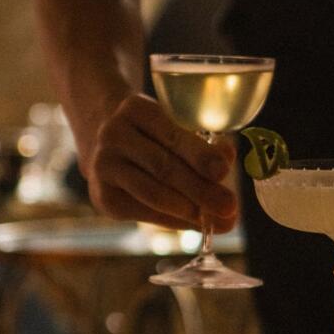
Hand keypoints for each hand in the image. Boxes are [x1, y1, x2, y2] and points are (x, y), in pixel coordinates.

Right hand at [84, 93, 237, 230]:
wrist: (109, 147)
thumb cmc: (155, 136)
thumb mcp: (176, 127)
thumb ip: (202, 143)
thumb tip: (227, 158)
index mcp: (136, 109)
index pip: (171, 135)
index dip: (199, 154)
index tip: (224, 171)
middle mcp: (113, 135)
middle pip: (163, 166)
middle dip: (201, 189)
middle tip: (230, 206)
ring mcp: (103, 167)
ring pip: (153, 194)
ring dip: (189, 210)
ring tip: (219, 221)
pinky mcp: (103, 196)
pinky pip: (145, 213)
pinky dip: (174, 221)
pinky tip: (196, 224)